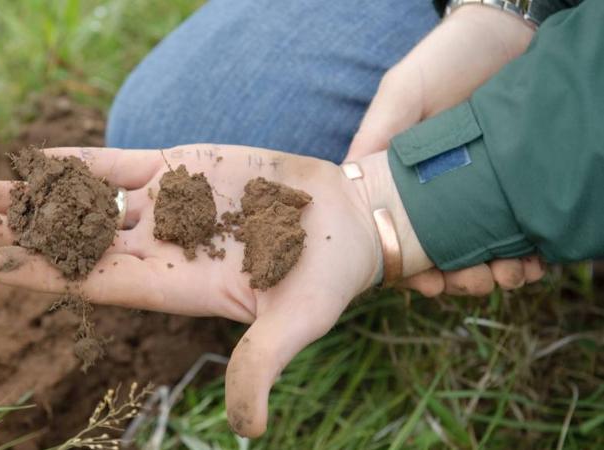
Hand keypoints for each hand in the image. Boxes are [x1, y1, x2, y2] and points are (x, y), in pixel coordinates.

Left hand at [0, 144, 428, 436]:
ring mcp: (166, 206)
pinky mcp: (180, 168)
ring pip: (86, 203)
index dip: (50, 273)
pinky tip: (35, 160)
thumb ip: (264, 363)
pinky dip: (77, 162)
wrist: (347, 219)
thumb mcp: (298, 322)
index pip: (99, 281)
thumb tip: (252, 430)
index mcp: (177, 285)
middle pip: (77, 243)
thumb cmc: (327, 276)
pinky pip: (118, 165)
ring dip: (34, 198)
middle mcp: (160, 248)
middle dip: (22, 234)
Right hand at [346, 4, 542, 295]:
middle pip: (441, 256)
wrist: (504, 35)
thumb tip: (351, 171)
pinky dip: (525, 254)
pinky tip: (534, 259)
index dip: (410, 270)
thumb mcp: (403, 91)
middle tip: (482, 281)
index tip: (428, 287)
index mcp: (400, 180)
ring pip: (479, 251)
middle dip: (460, 279)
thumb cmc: (444, 60)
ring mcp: (474, 195)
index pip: (397, 237)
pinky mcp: (510, 190)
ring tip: (514, 273)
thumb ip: (378, 129)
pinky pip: (516, 233)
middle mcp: (435, 195)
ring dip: (495, 273)